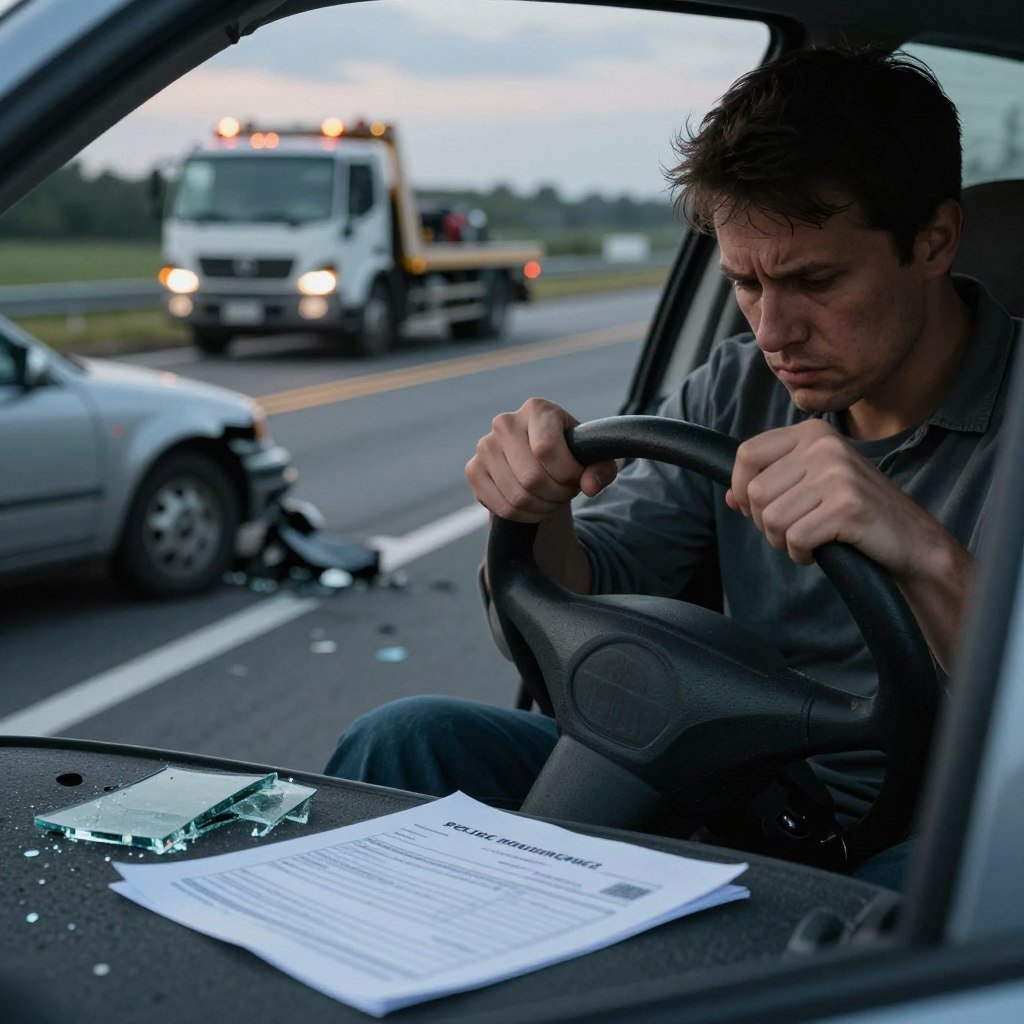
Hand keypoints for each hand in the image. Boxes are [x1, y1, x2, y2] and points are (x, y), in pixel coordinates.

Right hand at [465, 398, 617, 521]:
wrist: (539, 462)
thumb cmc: (570, 455)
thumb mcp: (594, 459)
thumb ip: (602, 469)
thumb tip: (589, 486)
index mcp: (537, 409)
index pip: (547, 449)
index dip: (567, 474)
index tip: (578, 477)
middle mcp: (505, 422)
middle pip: (531, 477)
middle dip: (557, 494)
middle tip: (565, 492)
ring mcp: (485, 446)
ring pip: (518, 497)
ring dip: (543, 507)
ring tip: (552, 498)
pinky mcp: (474, 470)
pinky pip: (502, 507)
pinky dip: (525, 516)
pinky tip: (535, 506)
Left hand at [726, 419, 933, 577]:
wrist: (912, 539)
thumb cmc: (855, 512)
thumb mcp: (812, 486)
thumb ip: (771, 485)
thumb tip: (730, 497)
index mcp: (812, 433)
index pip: (747, 454)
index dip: (741, 488)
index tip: (757, 509)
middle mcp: (824, 446)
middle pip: (756, 492)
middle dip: (765, 523)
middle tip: (792, 531)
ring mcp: (838, 474)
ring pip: (772, 518)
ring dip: (782, 541)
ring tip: (807, 541)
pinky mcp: (848, 506)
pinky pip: (795, 538)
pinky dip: (800, 553)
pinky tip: (819, 551)